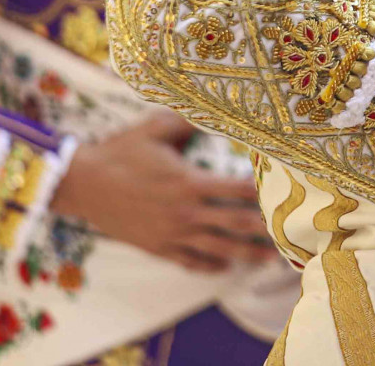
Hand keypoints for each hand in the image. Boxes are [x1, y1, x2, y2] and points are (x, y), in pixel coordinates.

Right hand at [51, 110, 278, 271]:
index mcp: (189, 182)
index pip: (237, 188)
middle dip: (265, 229)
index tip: (284, 190)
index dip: (263, 190)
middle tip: (290, 233)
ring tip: (270, 258)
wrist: (83, 185)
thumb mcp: (153, 127)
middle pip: (235, 224)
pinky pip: (190, 262)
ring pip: (218, 249)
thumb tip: (211, 108)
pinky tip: (226, 265)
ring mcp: (172, 234)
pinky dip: (211, 265)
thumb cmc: (119, 153)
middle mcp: (185, 212)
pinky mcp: (158, 248)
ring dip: (247, 254)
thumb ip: (186, 120)